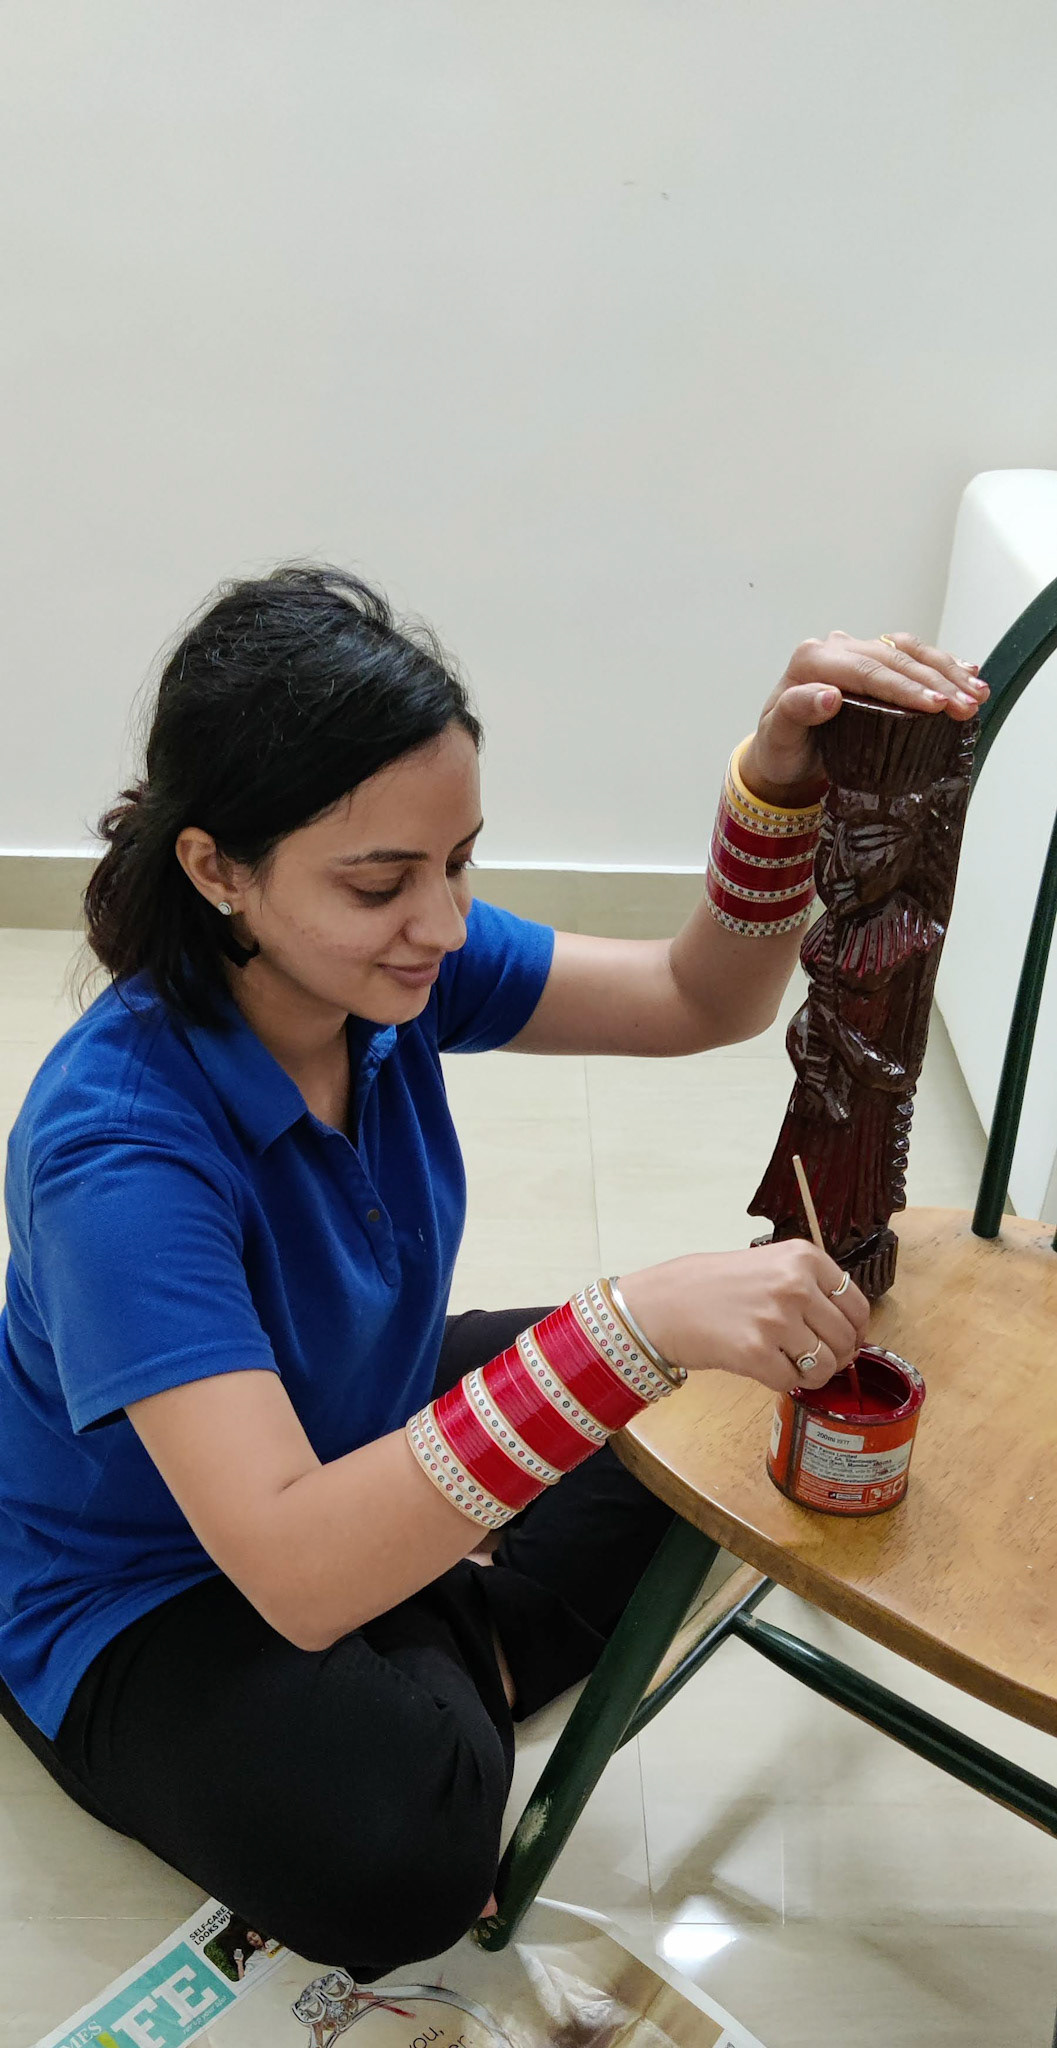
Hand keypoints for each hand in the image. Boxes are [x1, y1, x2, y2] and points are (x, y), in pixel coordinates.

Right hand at [618, 1241, 870, 1395]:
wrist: (661, 1303)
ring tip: (788, 1364)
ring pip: (825, 1365)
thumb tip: (848, 1328)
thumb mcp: (767, 1263)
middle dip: (835, 1356)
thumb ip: (807, 1285)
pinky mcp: (756, 1352)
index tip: (844, 1340)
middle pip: (845, 1338)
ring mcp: (776, 1319)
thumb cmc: (710, 1286)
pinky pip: (792, 1382)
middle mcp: (795, 1284)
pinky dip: (783, 1382)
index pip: (856, 1304)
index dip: (855, 1330)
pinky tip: (764, 1367)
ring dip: (812, 1374)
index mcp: (803, 1257)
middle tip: (813, 1359)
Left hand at [741, 630, 989, 800]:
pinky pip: (912, 655)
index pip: (868, 670)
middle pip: (895, 658)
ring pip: (910, 651)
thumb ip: (796, 712)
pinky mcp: (874, 662)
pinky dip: (942, 664)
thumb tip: (828, 695)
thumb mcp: (778, 736)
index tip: (936, 705)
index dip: (905, 687)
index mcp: (813, 660)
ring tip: (977, 693)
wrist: (784, 755)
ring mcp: (858, 652)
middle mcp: (837, 648)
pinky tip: (968, 674)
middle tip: (967, 705)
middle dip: (937, 681)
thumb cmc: (781, 748)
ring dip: (947, 670)